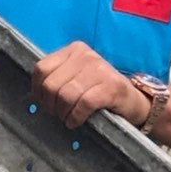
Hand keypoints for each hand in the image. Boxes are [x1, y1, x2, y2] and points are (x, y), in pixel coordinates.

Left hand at [31, 42, 150, 129]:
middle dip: (50, 104)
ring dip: (63, 113)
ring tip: (67, 118)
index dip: (38, 89)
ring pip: (65, 95)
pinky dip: (75, 117)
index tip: (43, 101)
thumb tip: (36, 92)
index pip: (42, 68)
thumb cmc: (100, 90)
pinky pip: (83, 104)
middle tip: (57, 113)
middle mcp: (86, 56)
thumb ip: (59, 76)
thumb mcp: (78, 75)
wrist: (134, 101)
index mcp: (75, 50)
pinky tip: (76, 121)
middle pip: (52, 84)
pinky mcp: (110, 87)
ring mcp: (100, 70)